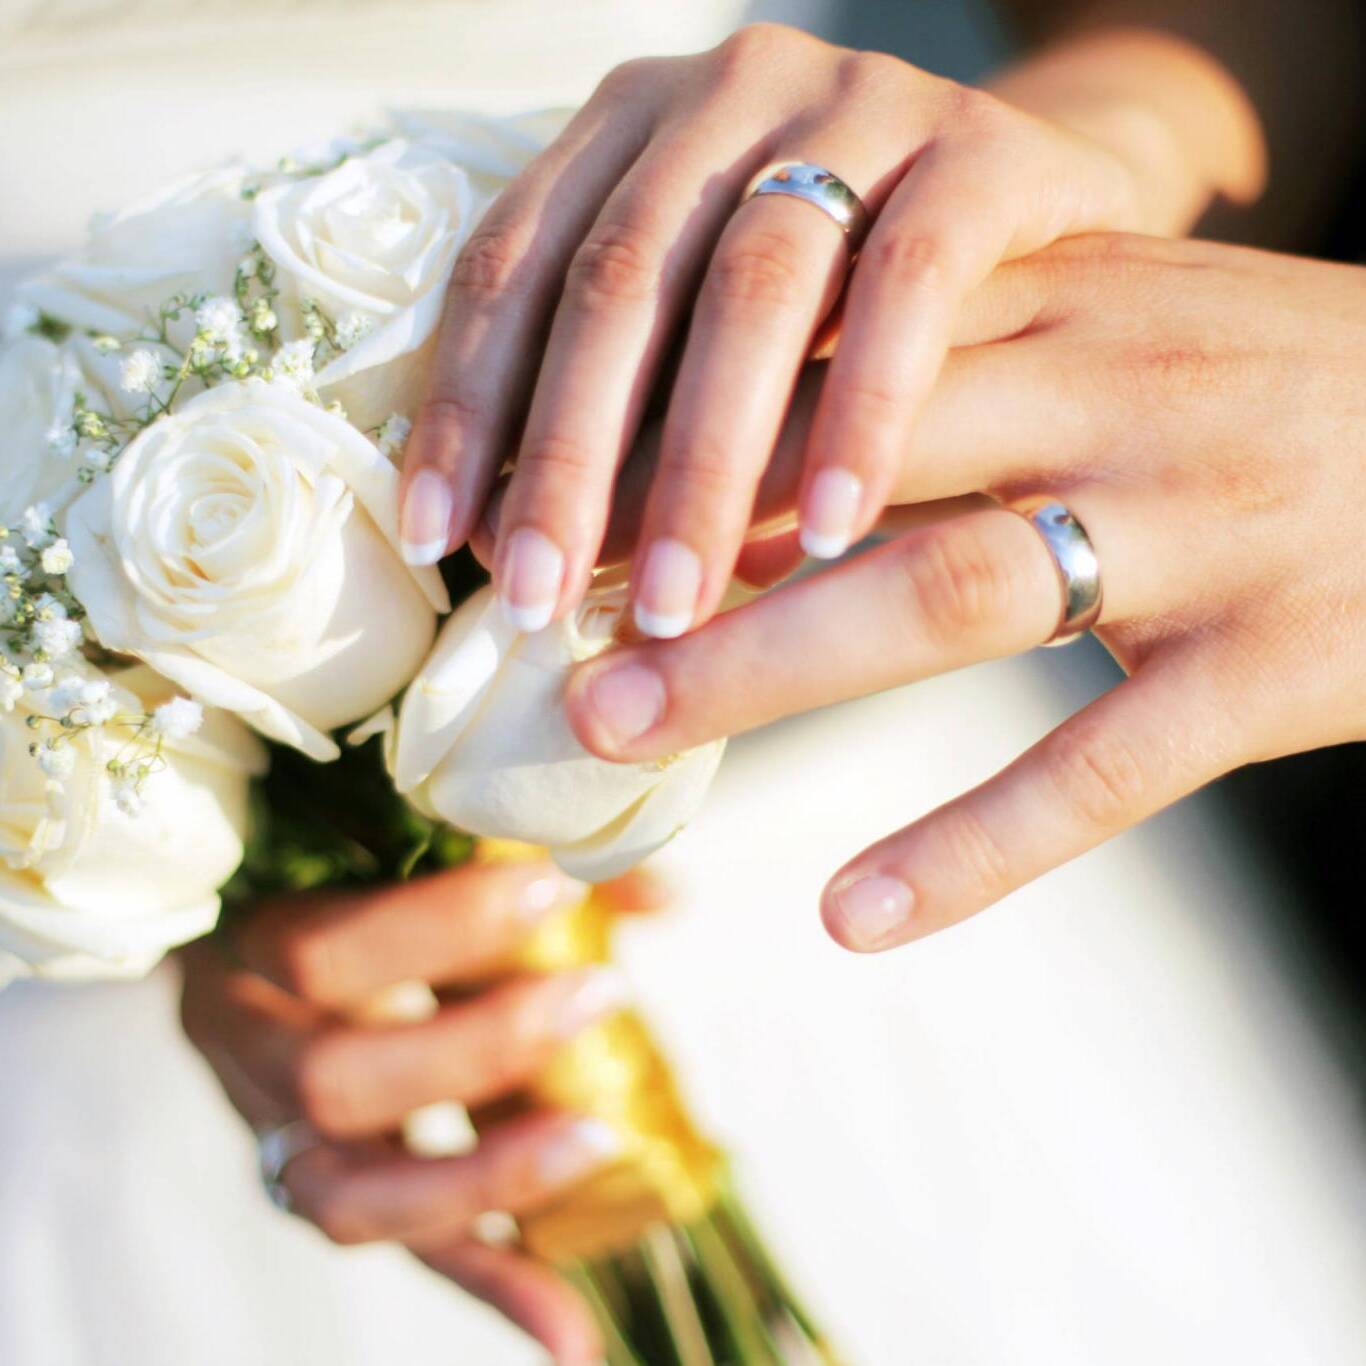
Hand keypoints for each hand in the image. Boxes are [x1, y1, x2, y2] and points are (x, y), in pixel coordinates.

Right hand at [180, 861, 659, 1364]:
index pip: (320, 954)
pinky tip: (575, 1330)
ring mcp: (280, 1143)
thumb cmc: (346, 896)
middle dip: (480, 1044)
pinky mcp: (336, 1202)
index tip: (554, 887)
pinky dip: (496, 1286)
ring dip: (489, 1174)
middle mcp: (249, 1057)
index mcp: (249, 951)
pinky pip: (408, 1253)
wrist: (261, 964)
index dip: (438, 929)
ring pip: (354, 1196)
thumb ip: (524, 867)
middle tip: (600, 992)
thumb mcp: (403, 862)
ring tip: (600, 1140)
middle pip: (336, 1080)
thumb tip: (663, 892)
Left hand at [401, 23, 1255, 637]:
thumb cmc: (848, 304)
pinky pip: (909, 284)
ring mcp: (860, 103)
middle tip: (537, 602)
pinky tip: (831, 537)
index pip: (513, 266)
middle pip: (619, 281)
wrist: (1048, 211)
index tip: (439, 543)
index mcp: (636, 128)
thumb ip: (638, 415)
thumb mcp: (720, 341)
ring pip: (753, 287)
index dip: (468, 408)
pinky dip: (862, 414)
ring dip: (705, 462)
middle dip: (570, 459)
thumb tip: (535, 569)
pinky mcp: (984, 148)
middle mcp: (731, 93)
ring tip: (670, 603)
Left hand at [563, 233, 1365, 950]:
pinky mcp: (1281, 666)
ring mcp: (1202, 531)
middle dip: (680, 549)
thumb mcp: (1113, 330)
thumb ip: (954, 365)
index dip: (678, 429)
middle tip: (539, 629)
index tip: (552, 500)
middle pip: (855, 467)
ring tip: (627, 730)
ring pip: (948, 593)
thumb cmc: (1270, 389)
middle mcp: (1118, 398)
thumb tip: (764, 444)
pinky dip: (970, 847)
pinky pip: (1101, 767)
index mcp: (1065, 304)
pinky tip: (852, 913)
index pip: (831, 350)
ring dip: (771, 671)